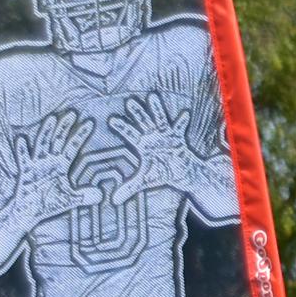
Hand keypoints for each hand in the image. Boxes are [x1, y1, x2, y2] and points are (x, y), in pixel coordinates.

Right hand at [10, 109, 103, 224]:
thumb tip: (100, 195)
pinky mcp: (25, 172)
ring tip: (52, 119)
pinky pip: (24, 159)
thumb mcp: (69, 200)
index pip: (72, 147)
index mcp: (60, 166)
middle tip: (73, 113)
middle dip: (65, 127)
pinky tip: (22, 139)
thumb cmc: (48, 203)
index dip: (80, 135)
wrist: (29, 212)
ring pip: (43, 144)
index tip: (90, 123)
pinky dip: (22, 150)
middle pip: (57, 140)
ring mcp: (37, 165)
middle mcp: (49, 162)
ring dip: (47, 132)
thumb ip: (84, 196)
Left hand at [109, 91, 195, 205]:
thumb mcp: (144, 181)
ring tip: (152, 96)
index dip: (121, 127)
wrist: (182, 173)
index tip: (111, 119)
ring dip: (156, 108)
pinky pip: (180, 128)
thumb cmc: (162, 173)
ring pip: (160, 119)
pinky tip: (184, 113)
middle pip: (143, 122)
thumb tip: (113, 201)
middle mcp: (153, 137)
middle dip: (137, 112)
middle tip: (129, 101)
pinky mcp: (178, 138)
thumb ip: (129, 188)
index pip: (130, 134)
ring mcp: (166, 136)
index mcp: (143, 146)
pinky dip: (182, 121)